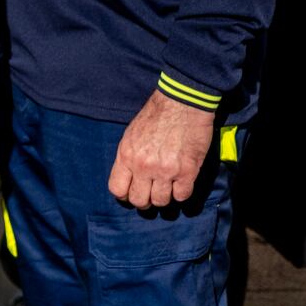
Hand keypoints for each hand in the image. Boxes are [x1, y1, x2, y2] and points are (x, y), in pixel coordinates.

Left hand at [108, 90, 214, 208]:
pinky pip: (182, 196)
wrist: (182, 102)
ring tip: (168, 185)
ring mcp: (165, 170)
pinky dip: (182, 192)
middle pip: (140, 201)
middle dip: (145, 200)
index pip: (118, 190)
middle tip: (152, 192)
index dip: (125, 195)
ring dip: (165, 196)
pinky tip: (182, 182)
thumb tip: (129, 178)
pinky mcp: (187, 171)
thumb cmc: (156, 116)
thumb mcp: (131, 135)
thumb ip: (128, 158)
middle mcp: (143, 166)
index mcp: (126, 155)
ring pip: (161, 202)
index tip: (133, 191)